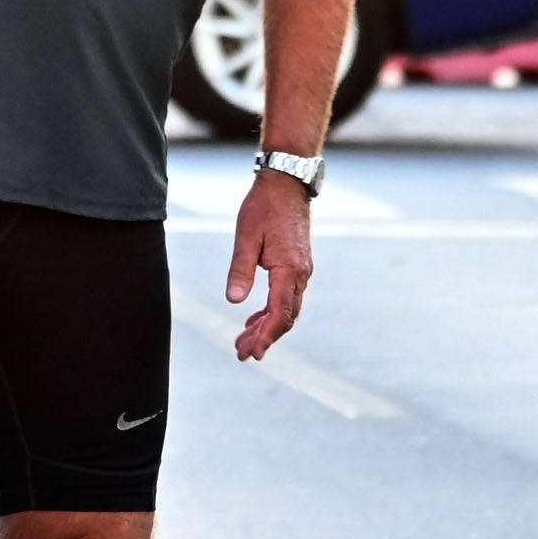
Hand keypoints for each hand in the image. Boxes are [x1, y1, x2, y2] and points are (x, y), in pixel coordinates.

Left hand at [223, 170, 315, 359]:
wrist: (287, 184)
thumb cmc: (264, 206)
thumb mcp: (246, 237)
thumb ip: (241, 270)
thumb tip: (235, 301)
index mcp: (289, 268)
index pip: (280, 313)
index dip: (266, 335)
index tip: (253, 353)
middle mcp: (301, 273)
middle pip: (286, 317)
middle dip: (265, 338)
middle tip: (242, 354)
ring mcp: (302, 270)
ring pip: (287, 309)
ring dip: (267, 327)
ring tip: (243, 341)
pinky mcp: (297, 265)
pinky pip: (287, 297)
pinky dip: (271, 312)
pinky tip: (254, 318)